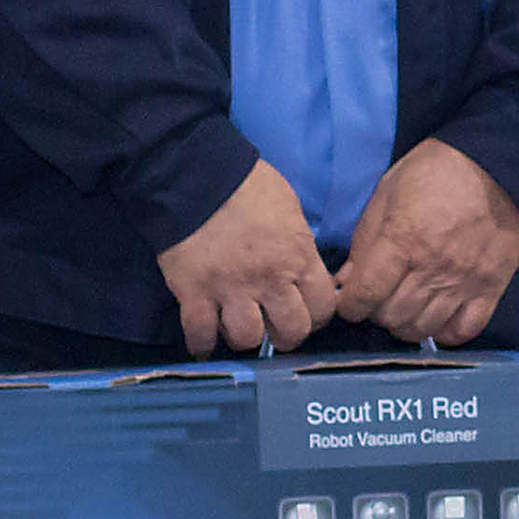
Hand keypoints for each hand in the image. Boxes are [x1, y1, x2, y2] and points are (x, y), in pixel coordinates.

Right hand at [157, 160, 335, 356]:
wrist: (194, 173)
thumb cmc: (247, 184)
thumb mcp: (290, 210)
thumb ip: (299, 245)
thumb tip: (301, 269)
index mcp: (298, 256)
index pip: (324, 307)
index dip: (317, 316)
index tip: (305, 312)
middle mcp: (270, 279)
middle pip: (291, 332)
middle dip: (285, 335)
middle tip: (273, 326)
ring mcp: (230, 289)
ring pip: (248, 339)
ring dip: (244, 337)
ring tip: (237, 326)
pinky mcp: (194, 292)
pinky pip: (200, 335)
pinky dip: (200, 344)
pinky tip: (203, 343)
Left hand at [335, 139, 518, 345]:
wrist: (495, 163)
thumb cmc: (434, 172)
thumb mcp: (387, 193)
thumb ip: (364, 240)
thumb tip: (346, 281)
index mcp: (402, 238)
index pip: (365, 294)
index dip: (349, 305)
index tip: (350, 301)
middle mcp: (432, 266)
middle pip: (391, 316)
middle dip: (375, 313)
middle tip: (378, 299)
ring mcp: (464, 280)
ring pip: (423, 328)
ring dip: (406, 324)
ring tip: (405, 307)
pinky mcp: (491, 287)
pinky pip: (464, 330)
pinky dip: (445, 332)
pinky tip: (436, 316)